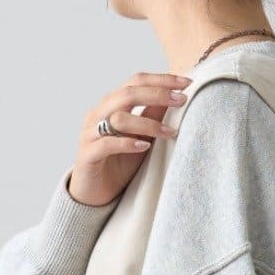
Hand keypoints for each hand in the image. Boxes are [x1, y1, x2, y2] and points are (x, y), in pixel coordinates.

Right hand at [67, 71, 189, 207]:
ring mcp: (90, 133)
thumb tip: (175, 96)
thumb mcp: (142, 138)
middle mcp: (99, 114)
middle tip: (182, 100)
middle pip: (127, 93)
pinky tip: (144, 147)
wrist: (94, 195)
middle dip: (157, 94)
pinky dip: (127, 143)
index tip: (187, 82)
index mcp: (112, 105)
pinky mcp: (87, 154)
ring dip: (148, 124)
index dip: (161, 80)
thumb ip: (152, 116)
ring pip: (118, 118)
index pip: (136, 82)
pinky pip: (107, 144)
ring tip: (169, 133)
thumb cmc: (118, 165)